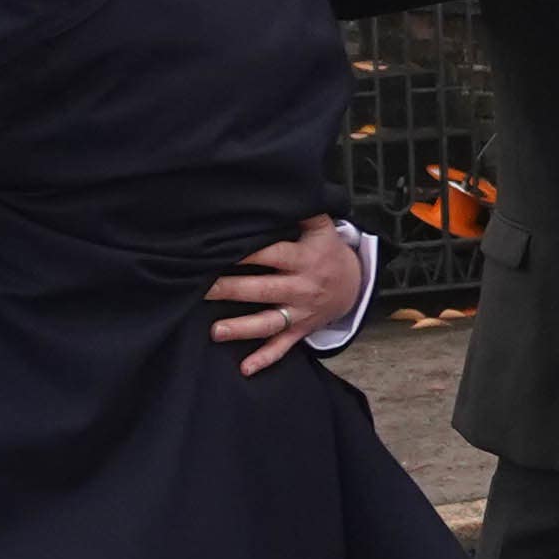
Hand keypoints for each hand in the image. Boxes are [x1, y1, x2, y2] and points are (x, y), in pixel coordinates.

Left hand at [208, 216, 367, 375]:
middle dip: (232, 290)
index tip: (220, 252)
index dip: (248, 255)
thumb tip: (283, 189)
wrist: (356, 285)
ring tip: (216, 331)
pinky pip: (282, 347)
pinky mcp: (299, 330)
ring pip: (270, 322)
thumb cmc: (327, 251)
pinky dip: (265, 358)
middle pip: (263, 290)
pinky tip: (245, 369)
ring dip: (243, 328)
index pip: (272, 255)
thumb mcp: (321, 227)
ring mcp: (300, 312)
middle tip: (203, 289)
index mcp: (304, 259)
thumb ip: (303, 210)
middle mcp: (301, 287)